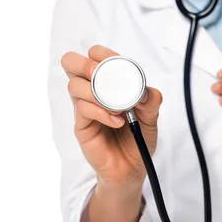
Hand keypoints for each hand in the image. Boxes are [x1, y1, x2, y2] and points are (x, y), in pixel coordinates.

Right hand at [61, 45, 162, 188]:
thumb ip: (151, 102)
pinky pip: (83, 110)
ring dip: (97, 92)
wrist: (131, 167)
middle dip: (86, 64)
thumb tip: (147, 91)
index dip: (102, 53)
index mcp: (107, 82)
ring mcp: (83, 108)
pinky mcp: (81, 126)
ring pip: (74, 85)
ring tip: (118, 107)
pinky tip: (117, 121)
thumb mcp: (151, 118)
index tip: (119, 63)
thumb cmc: (137, 138)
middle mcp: (91, 91)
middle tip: (104, 76)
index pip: (94, 56)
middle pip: (70, 63)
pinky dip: (102, 113)